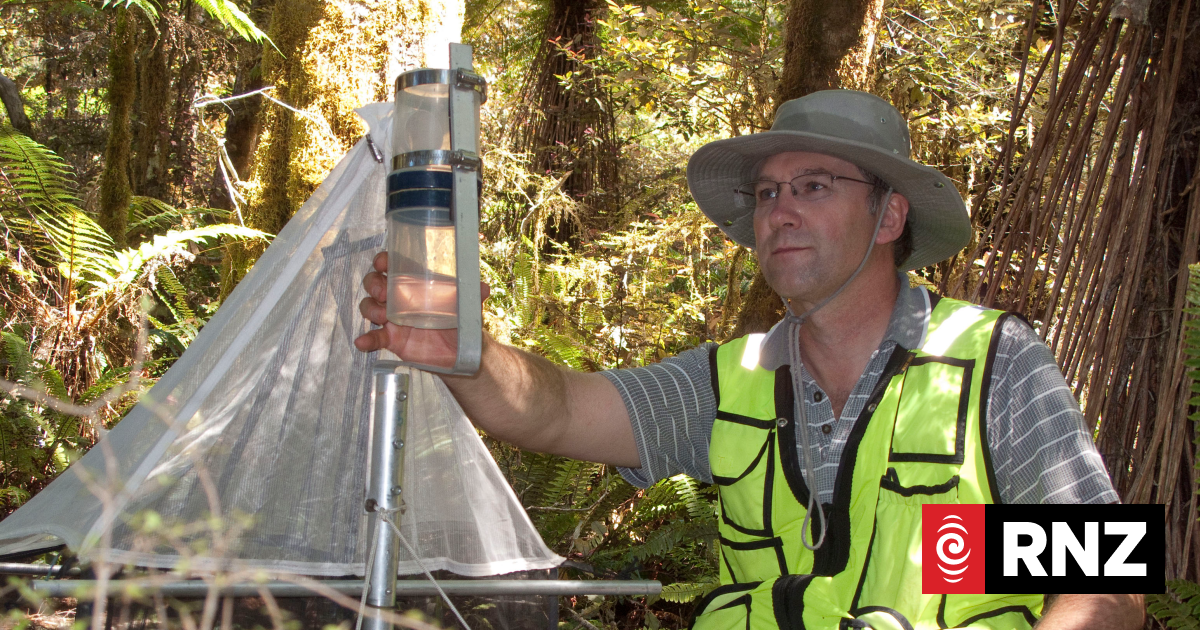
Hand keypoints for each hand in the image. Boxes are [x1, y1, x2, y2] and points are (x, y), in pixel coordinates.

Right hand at [354, 251, 489, 368]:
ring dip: (370, 308)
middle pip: (375, 283)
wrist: (462, 351)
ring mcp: (393, 318)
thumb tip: (484, 288)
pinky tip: (362, 342)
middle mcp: (400, 297)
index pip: (392, 265)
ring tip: (381, 316)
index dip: (383, 261)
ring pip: (370, 306)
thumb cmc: (461, 321)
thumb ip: (472, 294)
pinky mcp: (391, 338)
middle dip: (373, 283)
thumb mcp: (467, 305)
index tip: (382, 263)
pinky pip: (374, 337)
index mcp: (415, 283)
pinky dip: (366, 339)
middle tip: (383, 292)